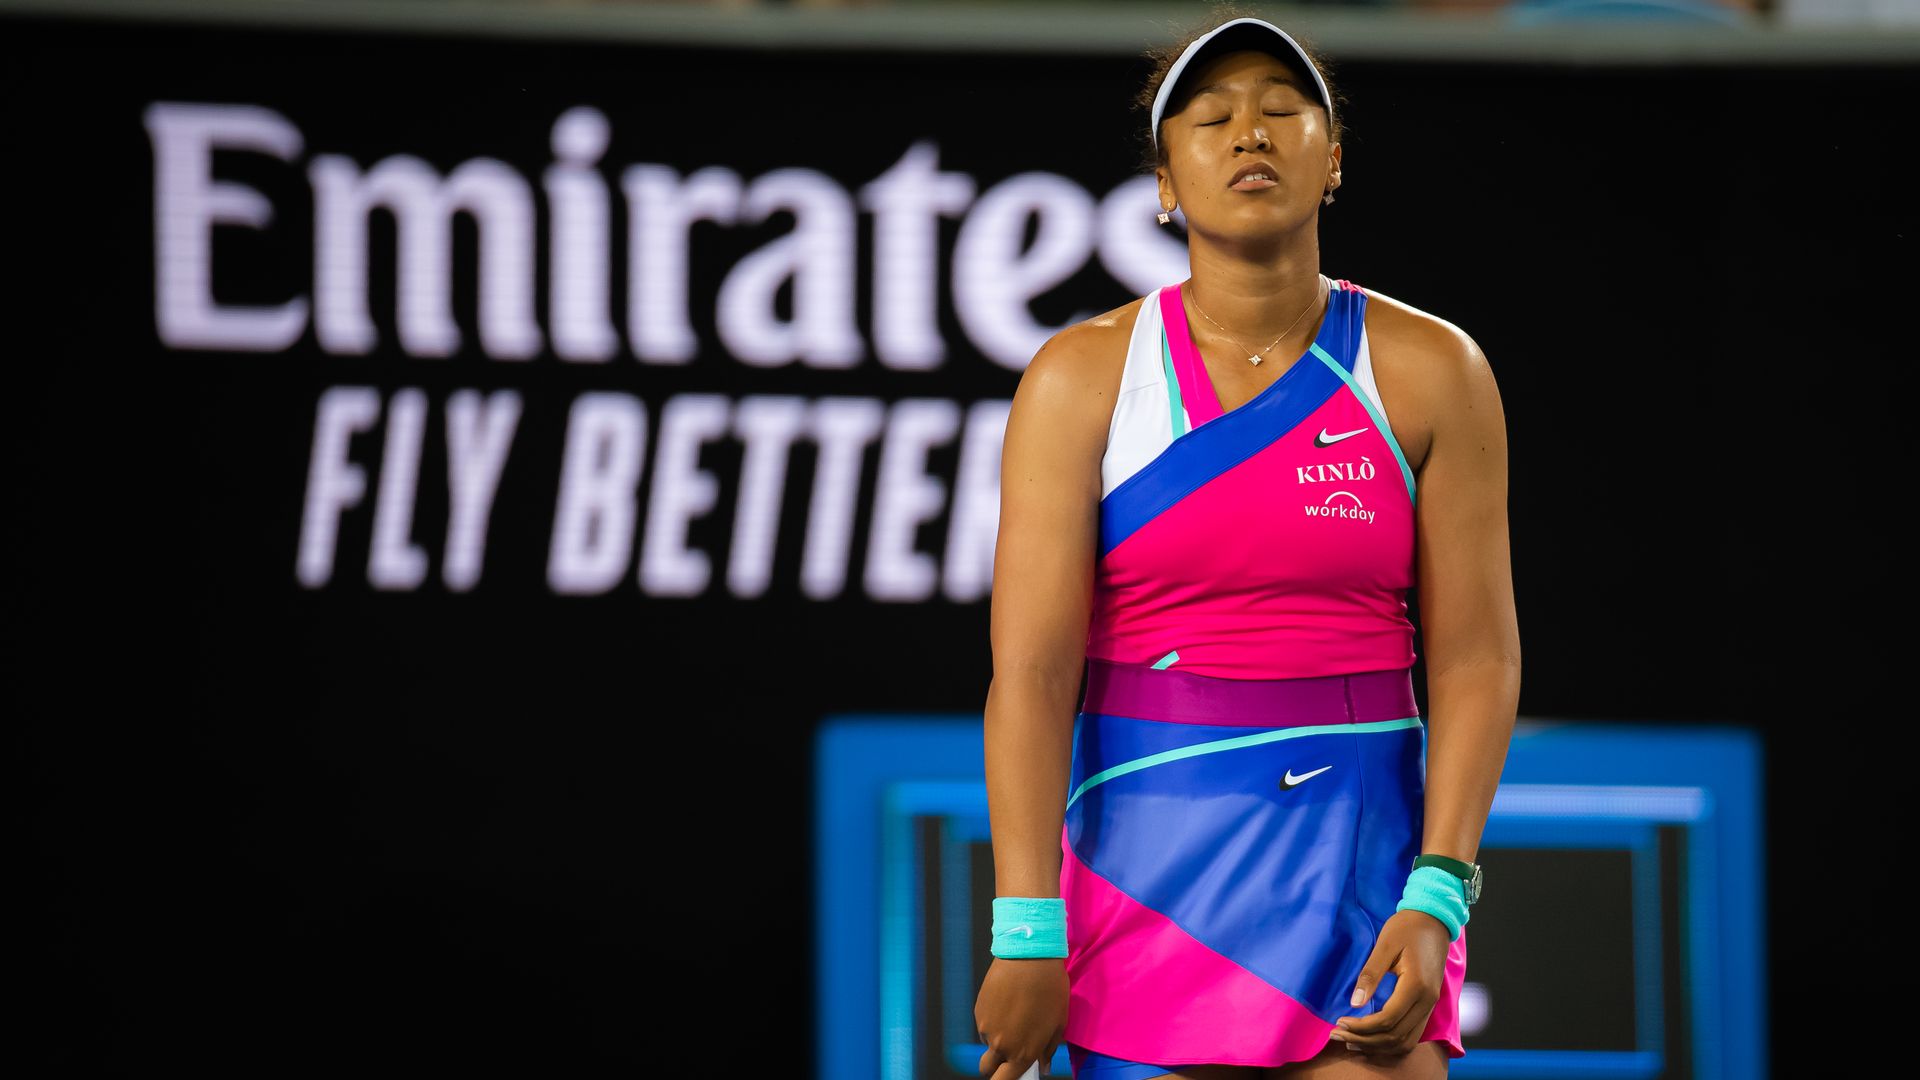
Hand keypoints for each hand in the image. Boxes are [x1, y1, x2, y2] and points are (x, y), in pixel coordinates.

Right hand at [975, 956, 1068, 1078]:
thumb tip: (1044, 1065)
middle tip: (1007, 1054)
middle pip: (987, 1069)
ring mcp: (986, 1028)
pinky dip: (992, 1021)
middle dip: (994, 1066)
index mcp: (1023, 1052)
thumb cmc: (1050, 989)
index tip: (1013, 1074)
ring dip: (996, 1039)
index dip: (1008, 1079)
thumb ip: (1049, 1049)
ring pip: (987, 1044)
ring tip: (1014, 1016)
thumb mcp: (1058, 1023)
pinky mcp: (978, 1011)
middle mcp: (1002, 1045)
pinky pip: (984, 1025)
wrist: (1028, 958)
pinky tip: (1006, 1003)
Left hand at [1327, 909, 1449, 1056]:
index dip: (1361, 1026)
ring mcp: (1430, 1005)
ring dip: (1377, 1046)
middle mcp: (1427, 1001)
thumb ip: (1370, 975)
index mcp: (1416, 986)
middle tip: (1337, 1034)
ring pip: (1405, 1041)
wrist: (1434, 919)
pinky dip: (1390, 1042)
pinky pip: (1411, 1034)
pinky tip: (1371, 1038)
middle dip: (1365, 1040)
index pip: (1388, 1020)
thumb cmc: (1407, 928)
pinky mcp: (1428, 1005)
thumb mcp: (1385, 945)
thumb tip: (1355, 1003)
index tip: (1339, 1021)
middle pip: (1396, 1036)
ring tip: (1350, 1041)